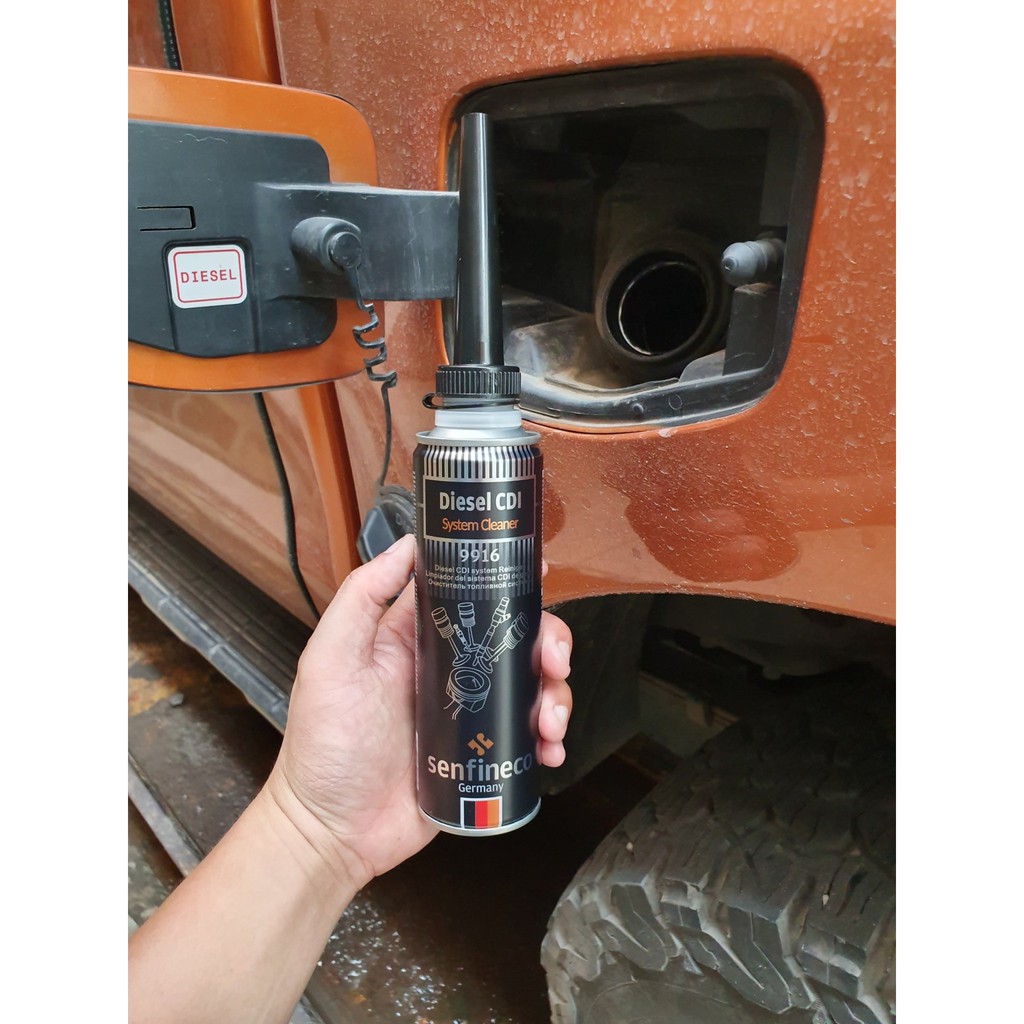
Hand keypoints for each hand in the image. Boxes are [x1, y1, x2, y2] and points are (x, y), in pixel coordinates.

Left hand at [265, 534, 572, 888]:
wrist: (332, 831)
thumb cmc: (323, 745)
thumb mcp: (330, 659)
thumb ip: (361, 598)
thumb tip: (406, 545)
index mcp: (416, 639)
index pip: (469, 594)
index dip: (506, 581)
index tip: (536, 572)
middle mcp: (449, 670)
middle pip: (514, 638)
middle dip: (547, 641)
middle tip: (553, 660)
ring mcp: (469, 713)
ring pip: (530, 685)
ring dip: (555, 693)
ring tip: (549, 720)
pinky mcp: (482, 756)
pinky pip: (528, 737)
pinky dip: (549, 738)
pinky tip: (549, 749)